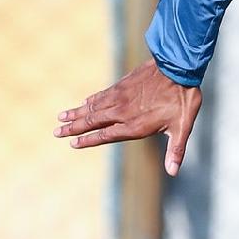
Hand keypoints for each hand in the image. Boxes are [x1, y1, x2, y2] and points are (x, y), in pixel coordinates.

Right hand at [54, 59, 202, 175]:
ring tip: (61, 117)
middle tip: (56, 132)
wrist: (178, 67)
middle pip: (92, 121)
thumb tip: (173, 172)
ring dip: (76, 113)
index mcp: (134, 125)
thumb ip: (176, 150)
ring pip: (93, 107)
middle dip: (73, 128)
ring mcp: (120, 96)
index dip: (87, 140)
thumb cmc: (182, 99)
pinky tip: (83, 102)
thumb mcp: (183, 127)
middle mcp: (122, 111)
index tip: (72, 144)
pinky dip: (90, 100)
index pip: (105, 135)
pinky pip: (102, 95)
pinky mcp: (122, 84)